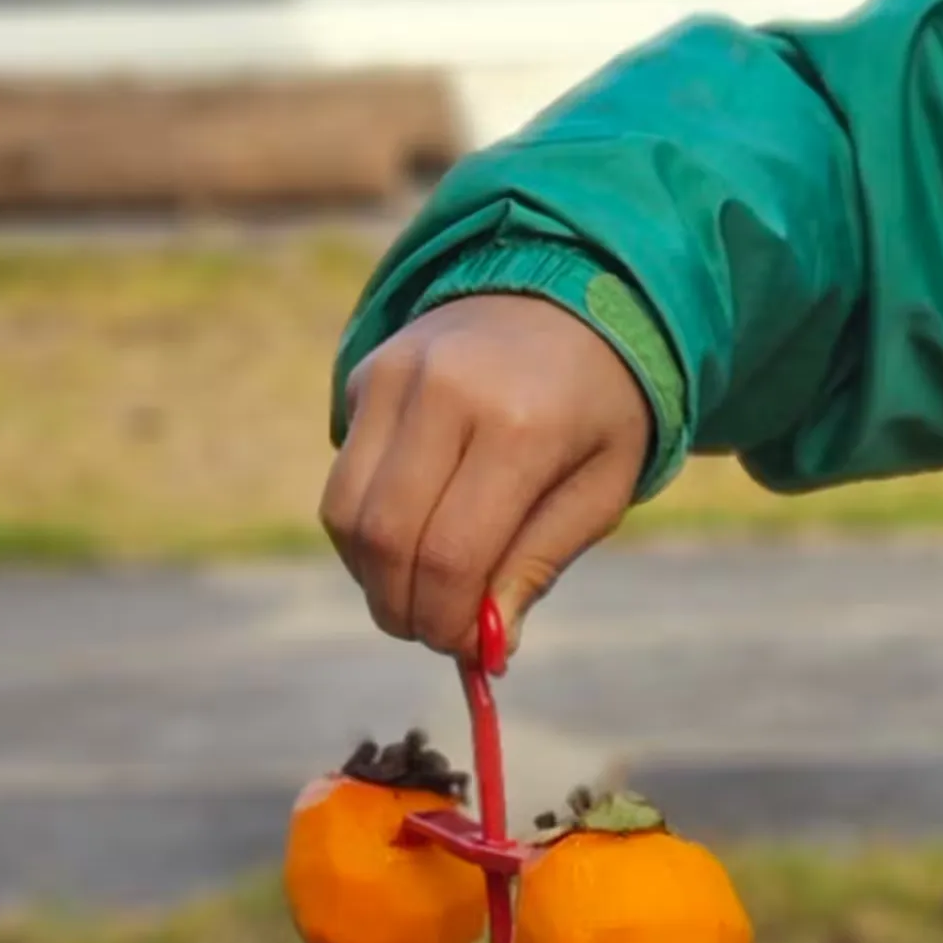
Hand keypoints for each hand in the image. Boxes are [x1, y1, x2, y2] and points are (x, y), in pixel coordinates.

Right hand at [321, 294, 652, 658]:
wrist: (569, 295)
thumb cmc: (595, 409)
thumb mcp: (599, 491)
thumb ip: (537, 567)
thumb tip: (487, 648)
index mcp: (522, 424)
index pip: (453, 554)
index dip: (447, 620)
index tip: (462, 648)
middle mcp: (448, 391)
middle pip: (388, 539)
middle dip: (402, 608)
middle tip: (431, 632)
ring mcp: (396, 375)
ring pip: (347, 515)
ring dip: (371, 577)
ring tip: (417, 592)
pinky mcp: (367, 374)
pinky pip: (343, 482)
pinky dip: (361, 535)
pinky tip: (405, 542)